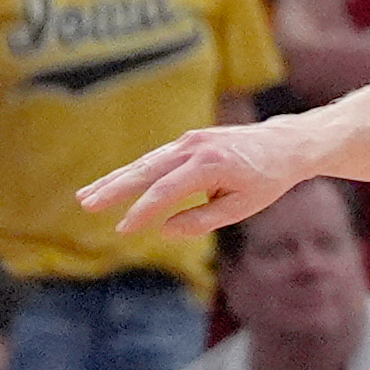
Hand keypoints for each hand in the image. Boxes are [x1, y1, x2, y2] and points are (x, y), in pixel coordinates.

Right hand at [81, 119, 317, 238]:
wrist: (285, 143)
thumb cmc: (267, 179)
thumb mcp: (243, 206)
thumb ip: (203, 220)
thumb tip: (165, 228)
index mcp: (212, 163)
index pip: (167, 190)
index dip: (142, 210)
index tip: (122, 229)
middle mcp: (198, 146)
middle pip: (148, 169)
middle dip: (115, 188)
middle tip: (86, 205)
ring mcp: (191, 140)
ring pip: (146, 162)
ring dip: (114, 179)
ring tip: (84, 197)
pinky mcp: (189, 141)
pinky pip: (154, 158)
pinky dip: (130, 171)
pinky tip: (108, 184)